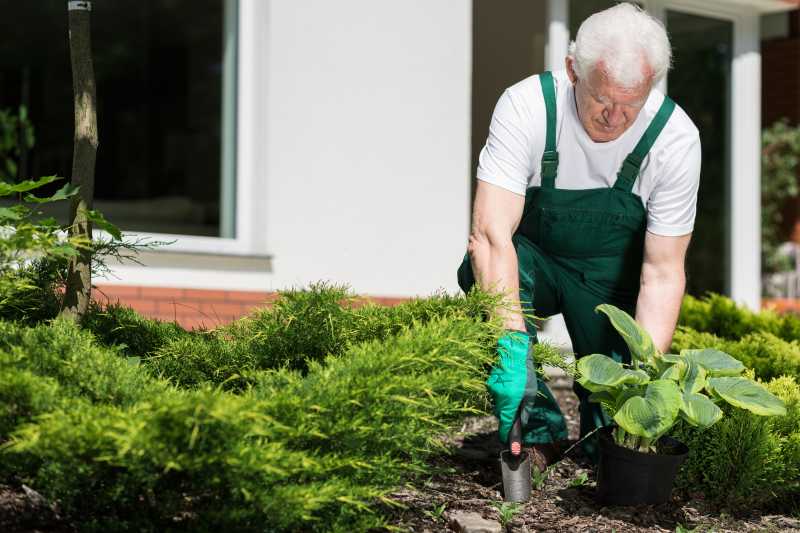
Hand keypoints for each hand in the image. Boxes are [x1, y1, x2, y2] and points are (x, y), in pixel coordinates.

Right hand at [485, 330, 536, 447]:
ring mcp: (492, 391)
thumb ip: (525, 410)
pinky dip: (503, 395)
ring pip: (500, 406)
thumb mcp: (530, 393)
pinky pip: (497, 396)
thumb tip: (520, 423)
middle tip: (519, 409)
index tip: (513, 451)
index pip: (507, 426)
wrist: (511, 350)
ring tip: (517, 391)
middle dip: (509, 418)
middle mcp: (498, 399)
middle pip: (502, 416)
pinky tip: (510, 385)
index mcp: (509, 402)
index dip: (510, 439)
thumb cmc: (524, 371)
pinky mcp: (489, 384)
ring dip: (507, 404)